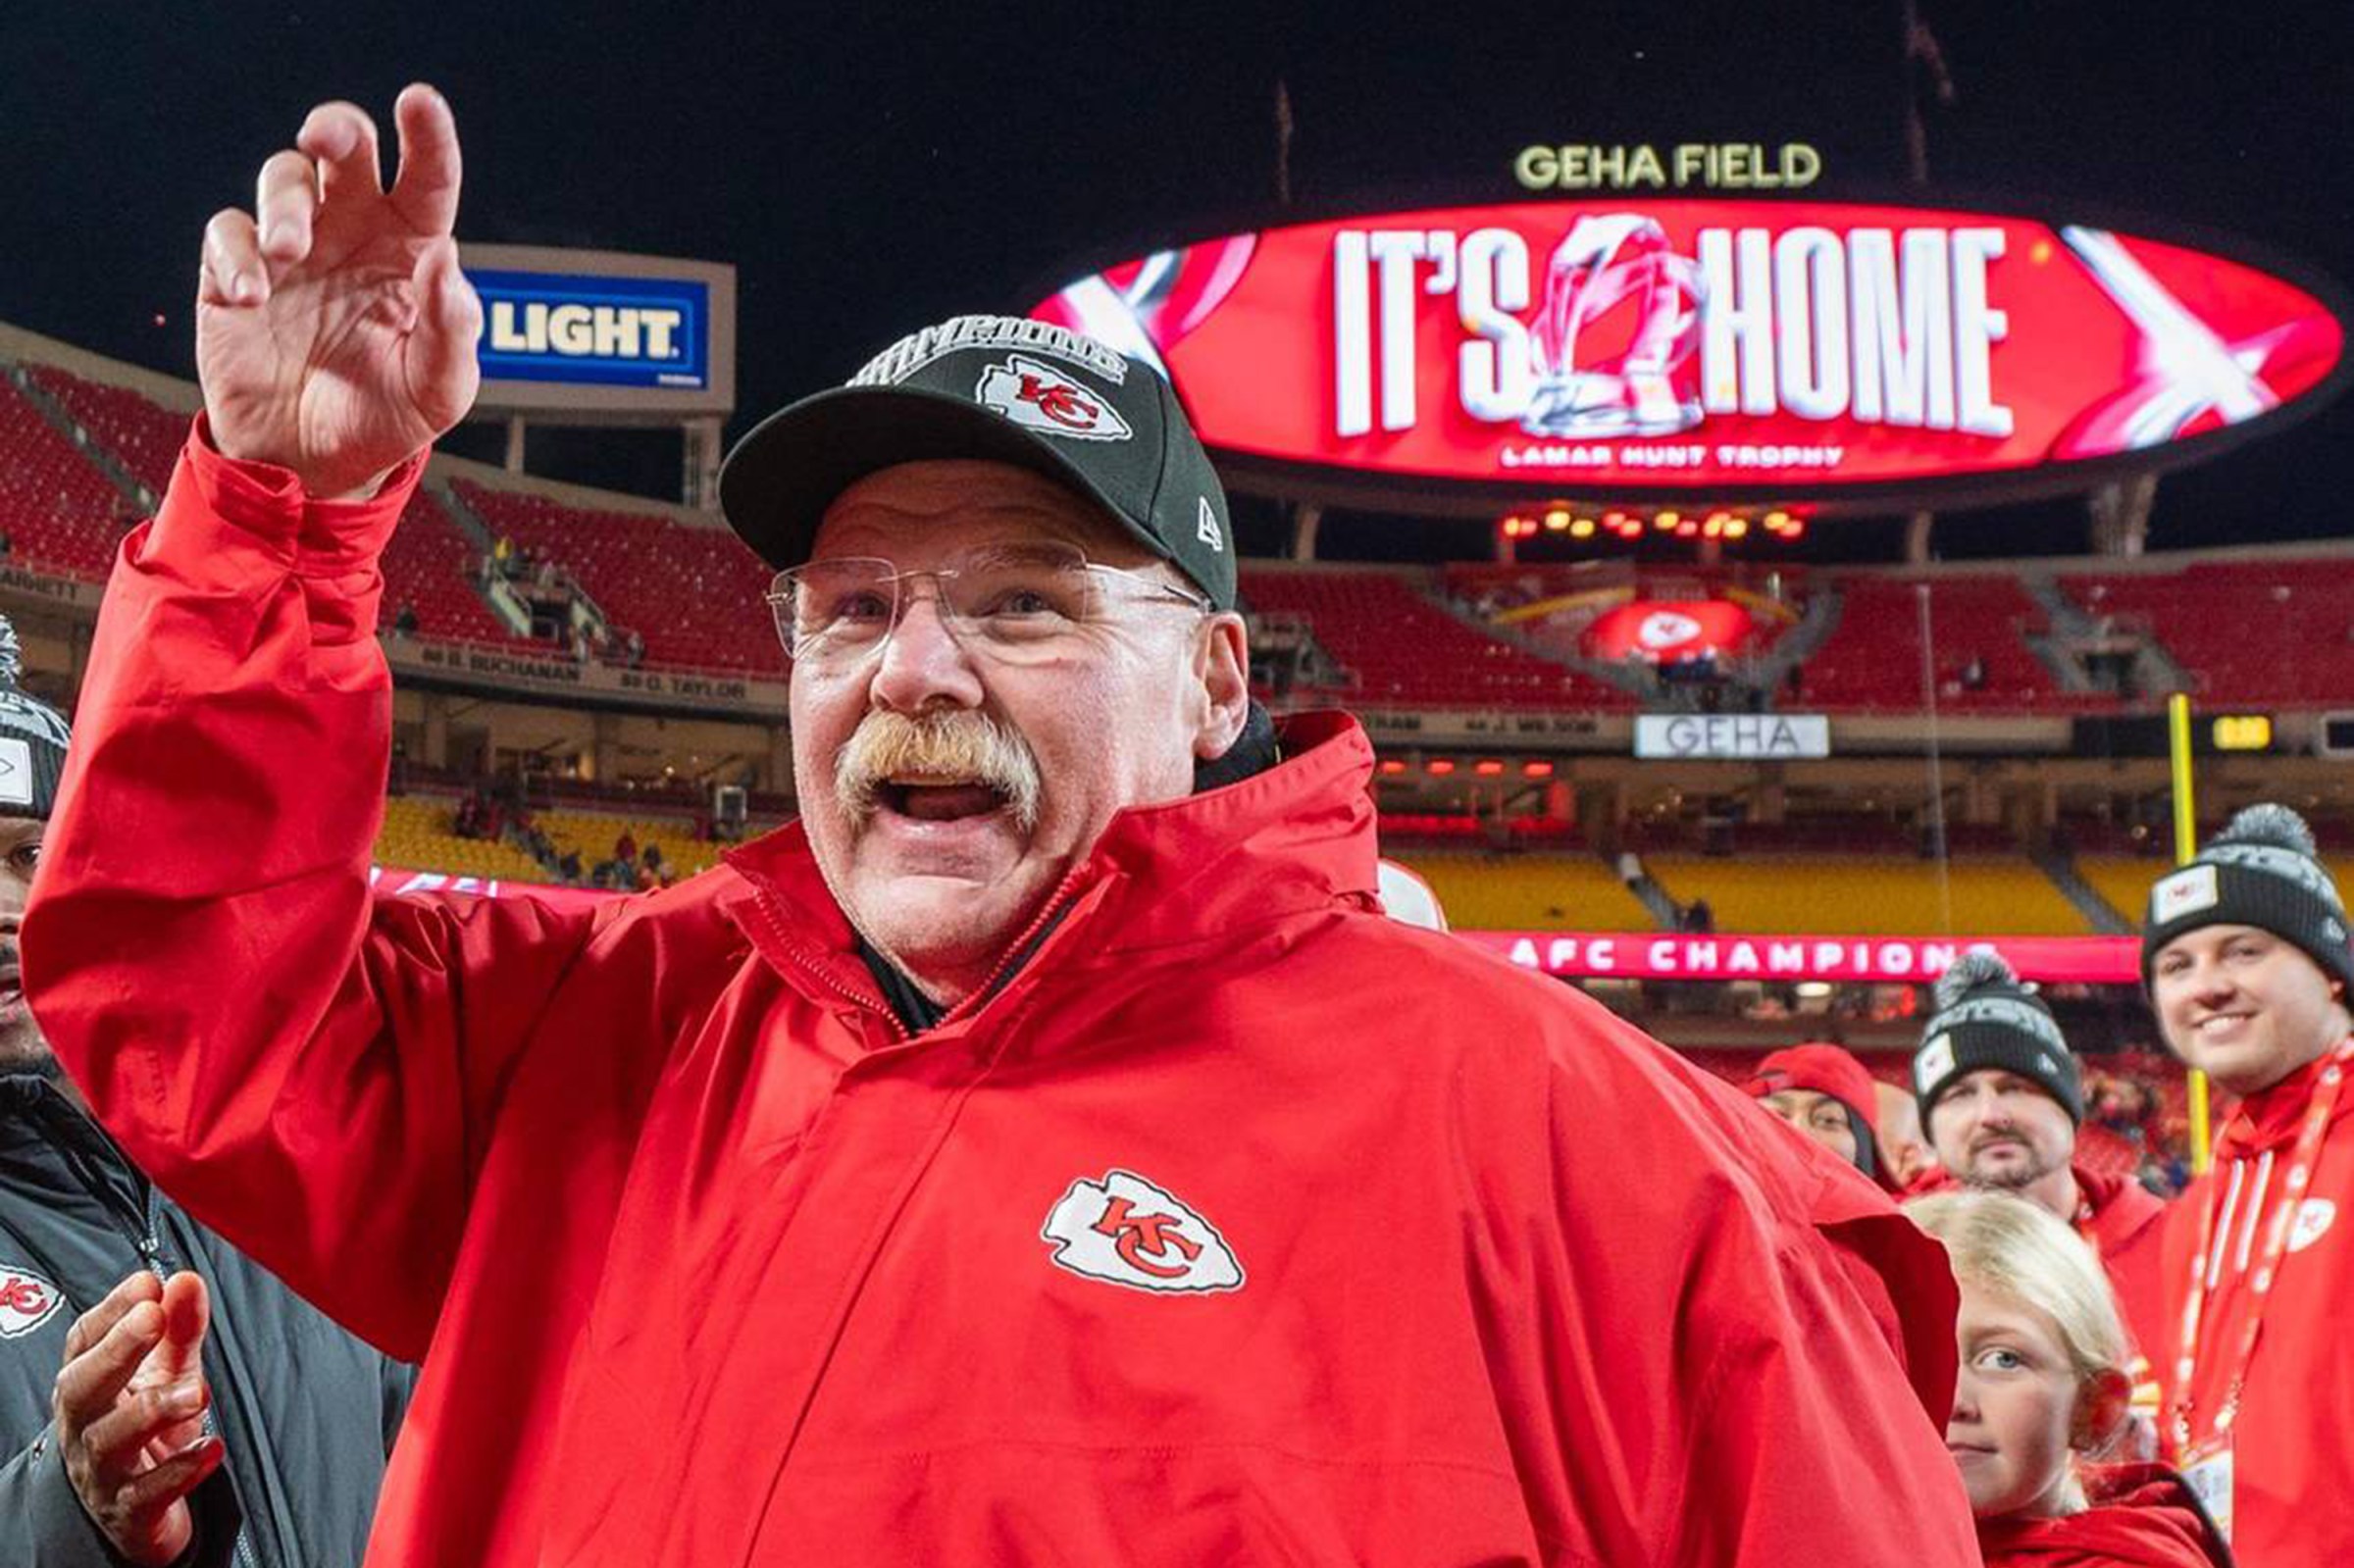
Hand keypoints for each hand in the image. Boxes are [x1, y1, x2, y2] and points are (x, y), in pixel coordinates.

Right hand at [52, 1272, 221, 1566]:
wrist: (136, 1510)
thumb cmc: (147, 1430)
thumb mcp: (167, 1373)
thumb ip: (180, 1328)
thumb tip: (186, 1280)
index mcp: (89, 1384)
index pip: (84, 1341)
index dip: (113, 1309)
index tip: (147, 1282)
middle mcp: (85, 1426)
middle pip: (82, 1387)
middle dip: (116, 1350)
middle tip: (153, 1318)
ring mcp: (102, 1471)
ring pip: (110, 1440)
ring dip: (153, 1409)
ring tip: (196, 1390)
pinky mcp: (130, 1510)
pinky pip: (148, 1493)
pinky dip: (180, 1470)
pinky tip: (210, 1447)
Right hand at [196, 84, 481, 498]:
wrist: (314, 465)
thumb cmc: (387, 419)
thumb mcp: (438, 389)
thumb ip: (452, 328)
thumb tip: (446, 259)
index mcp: (412, 250)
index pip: (427, 181)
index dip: (427, 137)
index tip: (419, 101)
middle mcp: (353, 234)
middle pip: (345, 150)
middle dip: (336, 129)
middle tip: (326, 140)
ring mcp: (293, 250)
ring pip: (285, 177)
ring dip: (286, 202)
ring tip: (290, 251)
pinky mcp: (234, 274)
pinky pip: (228, 233)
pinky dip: (237, 253)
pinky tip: (253, 295)